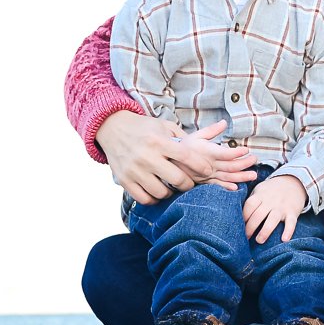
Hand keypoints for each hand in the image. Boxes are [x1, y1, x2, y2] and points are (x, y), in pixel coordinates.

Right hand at [97, 114, 255, 203]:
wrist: (113, 128)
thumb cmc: (144, 127)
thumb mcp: (164, 126)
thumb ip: (184, 137)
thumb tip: (210, 141)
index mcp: (159, 141)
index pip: (187, 157)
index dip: (201, 166)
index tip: (209, 171)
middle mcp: (147, 156)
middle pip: (177, 179)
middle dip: (188, 184)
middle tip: (190, 184)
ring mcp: (135, 170)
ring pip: (161, 192)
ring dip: (170, 192)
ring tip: (172, 187)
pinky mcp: (124, 180)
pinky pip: (144, 198)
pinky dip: (153, 198)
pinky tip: (157, 192)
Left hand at [244, 174, 308, 243]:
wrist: (294, 182)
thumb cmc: (271, 190)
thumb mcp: (260, 190)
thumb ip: (250, 200)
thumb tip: (236, 215)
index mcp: (260, 195)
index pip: (249, 205)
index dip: (243, 217)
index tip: (238, 226)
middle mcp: (271, 201)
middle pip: (258, 215)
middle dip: (250, 228)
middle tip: (245, 238)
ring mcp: (282, 206)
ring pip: (273, 219)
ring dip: (265, 231)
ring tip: (259, 241)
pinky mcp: (292, 212)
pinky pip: (291, 222)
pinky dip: (288, 231)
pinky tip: (284, 240)